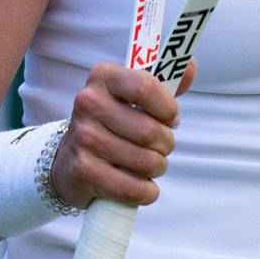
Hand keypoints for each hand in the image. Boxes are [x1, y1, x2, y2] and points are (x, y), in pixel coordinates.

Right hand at [49, 60, 196, 207]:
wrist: (69, 157)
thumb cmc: (112, 121)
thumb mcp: (134, 94)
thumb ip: (166, 80)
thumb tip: (191, 67)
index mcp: (103, 77)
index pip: (145, 86)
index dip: (167, 107)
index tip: (171, 118)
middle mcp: (88, 103)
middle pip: (150, 130)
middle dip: (166, 143)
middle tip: (161, 145)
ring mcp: (84, 138)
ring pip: (145, 161)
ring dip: (157, 167)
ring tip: (150, 163)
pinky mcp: (83, 170)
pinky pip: (132, 188)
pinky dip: (147, 191)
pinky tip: (144, 185)